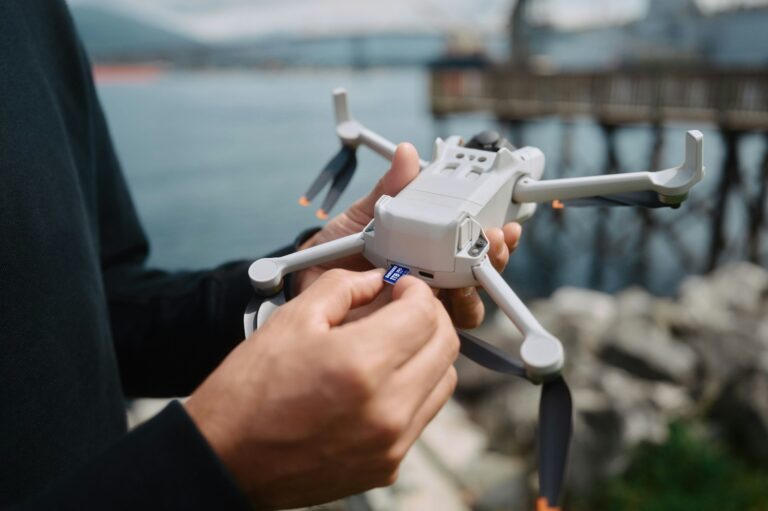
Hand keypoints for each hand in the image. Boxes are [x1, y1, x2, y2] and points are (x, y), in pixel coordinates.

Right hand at [185, 269, 458, 508]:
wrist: (227, 459)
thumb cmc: (249, 393)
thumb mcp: (291, 320)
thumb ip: (342, 288)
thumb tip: (376, 280)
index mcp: (361, 364)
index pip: (423, 314)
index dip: (416, 290)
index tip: (402, 286)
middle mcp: (387, 407)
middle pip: (445, 346)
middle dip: (430, 316)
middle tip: (405, 307)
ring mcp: (391, 442)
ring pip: (443, 382)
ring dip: (428, 353)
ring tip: (396, 342)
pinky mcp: (387, 465)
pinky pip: (423, 416)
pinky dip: (414, 389)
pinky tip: (383, 380)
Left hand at [294, 143, 521, 328]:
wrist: (303, 285)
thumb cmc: (334, 251)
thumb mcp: (361, 217)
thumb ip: (388, 190)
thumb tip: (406, 154)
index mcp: (427, 247)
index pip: (471, 242)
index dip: (492, 235)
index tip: (502, 224)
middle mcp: (432, 277)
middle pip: (480, 273)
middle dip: (495, 257)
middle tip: (494, 240)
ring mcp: (422, 306)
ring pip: (468, 303)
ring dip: (476, 287)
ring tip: (469, 272)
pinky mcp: (408, 331)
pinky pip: (438, 330)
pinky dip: (446, 317)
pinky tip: (439, 300)